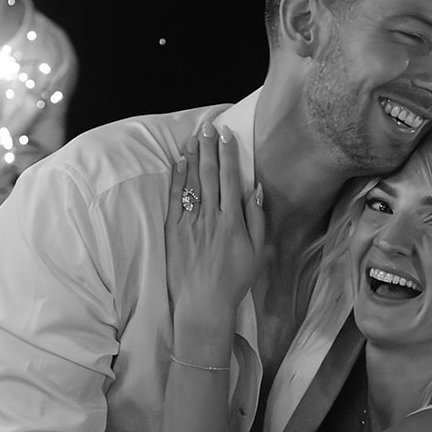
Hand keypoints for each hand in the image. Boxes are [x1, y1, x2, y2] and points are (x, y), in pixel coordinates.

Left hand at [166, 123, 264, 335]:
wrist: (203, 304)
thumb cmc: (234, 280)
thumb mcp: (257, 252)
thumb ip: (257, 219)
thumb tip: (254, 189)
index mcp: (232, 221)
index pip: (229, 179)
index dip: (228, 154)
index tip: (227, 135)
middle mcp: (210, 218)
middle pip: (208, 175)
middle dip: (208, 148)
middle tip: (208, 127)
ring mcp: (190, 223)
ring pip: (191, 183)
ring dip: (192, 157)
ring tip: (194, 138)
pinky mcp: (173, 231)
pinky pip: (175, 199)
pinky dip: (176, 179)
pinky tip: (178, 163)